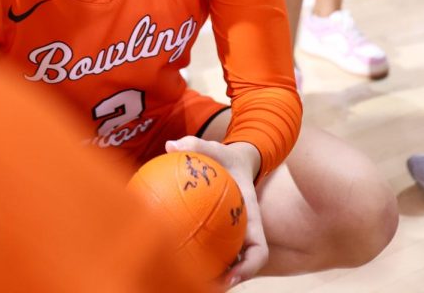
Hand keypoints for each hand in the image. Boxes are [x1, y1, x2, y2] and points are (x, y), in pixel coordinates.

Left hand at [166, 136, 267, 286]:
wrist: (235, 161)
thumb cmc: (226, 157)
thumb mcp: (216, 147)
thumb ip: (196, 144)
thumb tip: (171, 145)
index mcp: (253, 219)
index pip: (259, 250)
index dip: (248, 268)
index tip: (231, 276)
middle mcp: (245, 233)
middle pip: (240, 267)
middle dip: (224, 282)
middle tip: (202, 287)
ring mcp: (233, 237)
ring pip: (224, 263)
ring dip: (207, 274)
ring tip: (181, 280)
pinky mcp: (219, 236)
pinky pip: (207, 249)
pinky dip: (191, 255)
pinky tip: (164, 253)